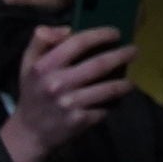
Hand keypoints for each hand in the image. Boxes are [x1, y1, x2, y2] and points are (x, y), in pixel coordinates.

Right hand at [4, 24, 136, 161]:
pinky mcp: (80, 121)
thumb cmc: (33, 92)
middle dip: (121, 55)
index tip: (115, 33)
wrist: (30, 131)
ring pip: (108, 89)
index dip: (100, 35)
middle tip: (134, 51)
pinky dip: (115, 102)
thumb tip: (67, 29)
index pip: (78, 43)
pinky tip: (119, 97)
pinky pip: (105, 108)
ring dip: (124, 83)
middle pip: (99, 64)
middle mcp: (57, 84)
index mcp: (44, 66)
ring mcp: (70, 104)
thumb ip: (41, 41)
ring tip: (130, 79)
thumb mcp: (28, 63)